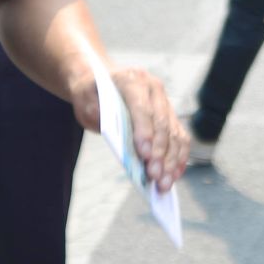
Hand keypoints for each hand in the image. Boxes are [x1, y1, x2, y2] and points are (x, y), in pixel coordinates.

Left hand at [69, 62, 188, 189]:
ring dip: (171, 160)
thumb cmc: (92, 94)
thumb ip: (93, 110)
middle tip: (155, 176)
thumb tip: (107, 127)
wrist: (101, 82)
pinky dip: (178, 157)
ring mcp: (164, 101)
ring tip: (165, 183)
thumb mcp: (84, 100)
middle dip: (159, 152)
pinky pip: (180, 137)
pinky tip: (174, 175)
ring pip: (174, 132)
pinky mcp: (169, 115)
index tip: (145, 155)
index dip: (145, 131)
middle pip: (162, 123)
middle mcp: (153, 88)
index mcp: (132, 80)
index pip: (142, 107)